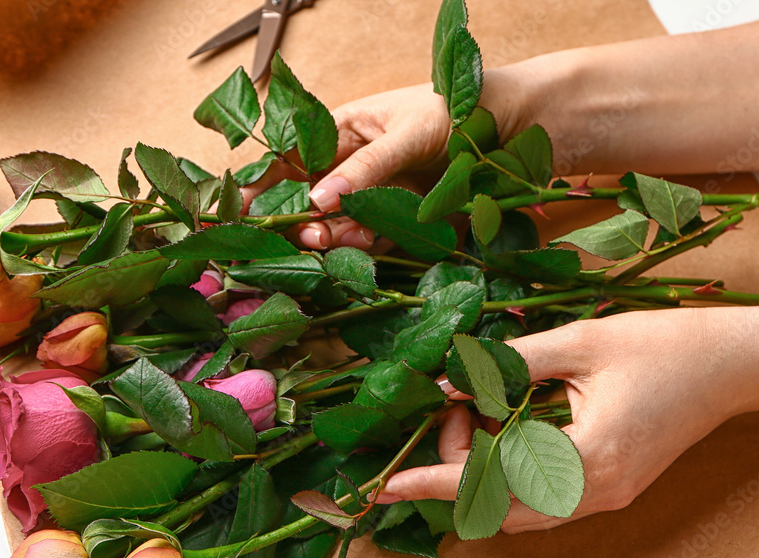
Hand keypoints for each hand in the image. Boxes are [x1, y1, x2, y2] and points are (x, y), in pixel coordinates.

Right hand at [241, 83, 450, 249]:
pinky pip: (370, 241)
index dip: (261, 185)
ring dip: (334, 238)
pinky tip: (369, 242)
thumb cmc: (460, 110)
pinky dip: (366, 247)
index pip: (288, 159)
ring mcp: (372, 197)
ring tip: (344, 238)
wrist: (517, 128)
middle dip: (300, 221)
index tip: (241, 211)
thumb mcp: (410, 132)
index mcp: (342, 132)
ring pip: (335, 227)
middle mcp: (350, 167)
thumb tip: (319, 200)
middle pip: (306, 202)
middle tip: (307, 235)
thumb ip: (367, 167)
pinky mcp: (397, 223)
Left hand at [377, 307, 758, 532]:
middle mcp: (594, 493)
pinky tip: (502, 425)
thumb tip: (445, 380)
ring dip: (482, 468)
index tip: (384, 486)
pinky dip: (508, 470)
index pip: (489, 484)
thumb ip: (506, 363)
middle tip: (454, 402)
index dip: (431, 482)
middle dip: (457, 461)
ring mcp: (604, 497)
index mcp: (588, 460)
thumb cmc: (662, 345)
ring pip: (517, 507)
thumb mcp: (578, 342)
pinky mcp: (608, 488)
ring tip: (474, 411)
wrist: (732, 364)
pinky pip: (540, 498)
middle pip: (496, 504)